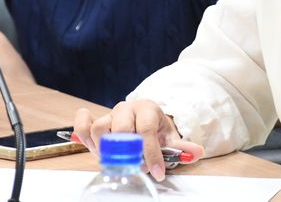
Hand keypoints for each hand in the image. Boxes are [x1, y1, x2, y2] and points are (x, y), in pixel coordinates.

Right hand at [73, 100, 204, 180]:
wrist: (145, 118)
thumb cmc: (156, 129)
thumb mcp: (170, 137)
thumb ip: (182, 147)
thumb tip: (197, 153)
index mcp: (147, 109)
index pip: (146, 129)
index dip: (151, 153)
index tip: (156, 172)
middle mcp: (127, 108)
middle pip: (121, 127)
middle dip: (129, 152)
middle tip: (135, 167)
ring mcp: (109, 114)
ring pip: (100, 126)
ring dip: (105, 148)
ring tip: (115, 162)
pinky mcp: (95, 121)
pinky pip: (83, 121)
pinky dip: (83, 133)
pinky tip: (93, 148)